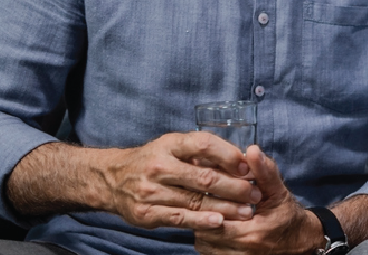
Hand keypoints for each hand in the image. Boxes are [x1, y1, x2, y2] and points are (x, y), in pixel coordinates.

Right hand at [101, 132, 257, 230]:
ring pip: (195, 200)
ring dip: (225, 207)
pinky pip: (179, 218)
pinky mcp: (145, 213)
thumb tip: (243, 159)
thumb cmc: (154, 160)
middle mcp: (159, 166)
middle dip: (235, 187)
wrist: (112, 179)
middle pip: (204, 177)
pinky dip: (201, 220)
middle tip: (255, 194)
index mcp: (169, 145)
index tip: (249, 167)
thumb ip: (204, 152)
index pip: (204, 145)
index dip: (229, 155)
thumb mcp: (174, 147)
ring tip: (247, 211)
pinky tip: (219, 222)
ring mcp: (150, 191)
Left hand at [194, 146, 323, 254]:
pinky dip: (207, 237)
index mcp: (252, 233)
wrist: (299, 240)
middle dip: (201, 215)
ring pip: (204, 244)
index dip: (207, 205)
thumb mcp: (277, 191)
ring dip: (202, 227)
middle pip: (205, 234)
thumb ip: (264, 171)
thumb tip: (252, 150)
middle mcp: (242, 251)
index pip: (215, 220)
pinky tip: (211, 223)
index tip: (205, 189)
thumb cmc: (286, 214)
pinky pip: (208, 251)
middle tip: (199, 198)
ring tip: (205, 210)